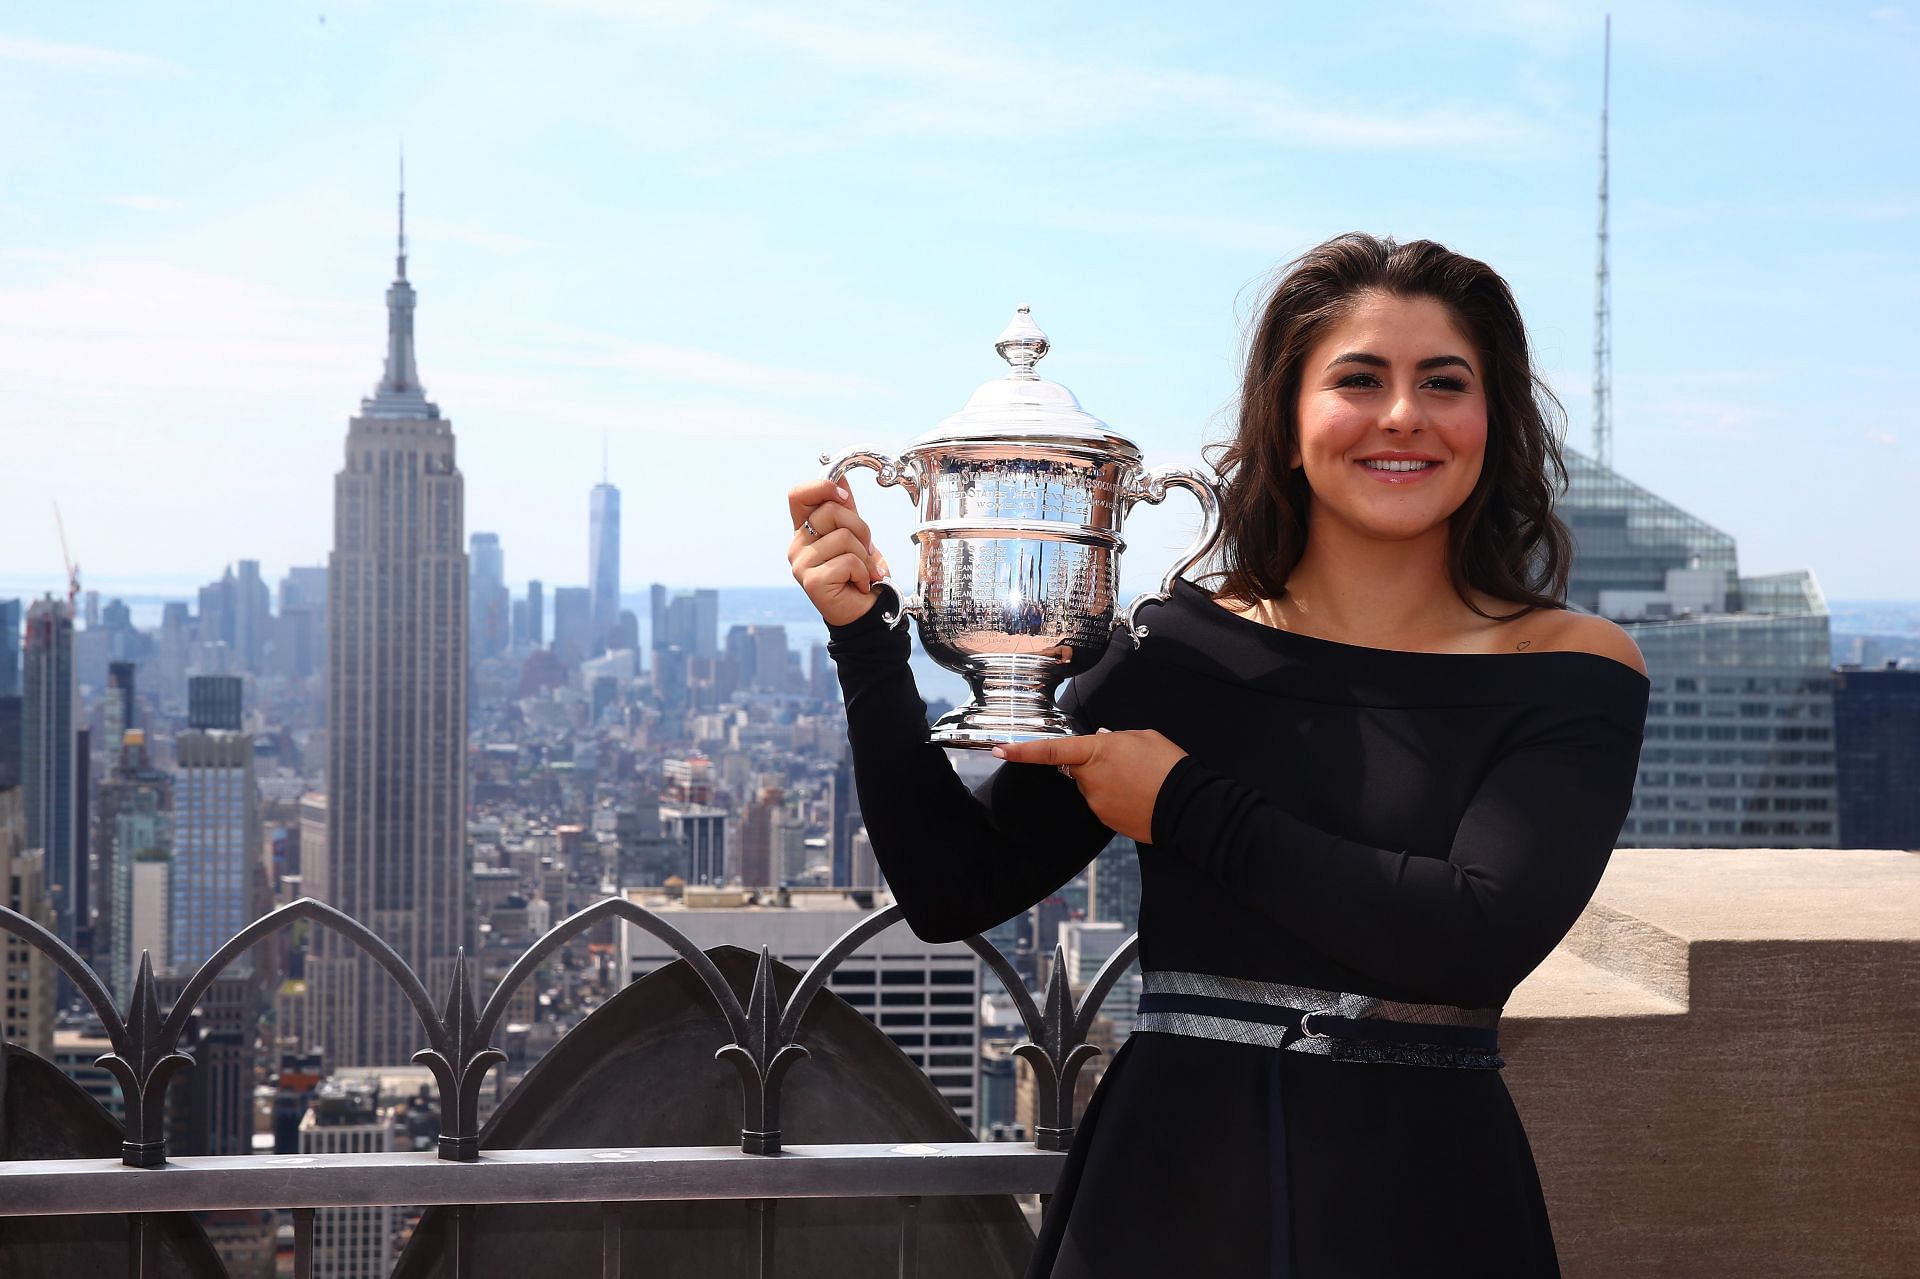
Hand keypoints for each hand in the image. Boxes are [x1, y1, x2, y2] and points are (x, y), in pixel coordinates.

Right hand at [787, 476, 892, 626]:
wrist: (866, 613)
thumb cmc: (860, 574)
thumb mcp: (855, 537)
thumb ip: (846, 511)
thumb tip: (842, 479)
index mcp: (805, 531)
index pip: (797, 495)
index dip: (821, 487)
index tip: (844, 495)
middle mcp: (797, 545)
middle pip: (830, 511)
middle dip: (860, 528)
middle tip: (866, 550)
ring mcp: (800, 564)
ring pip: (843, 537)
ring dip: (864, 556)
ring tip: (862, 572)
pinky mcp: (811, 581)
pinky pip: (847, 561)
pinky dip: (863, 573)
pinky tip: (860, 585)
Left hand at [994, 728, 1186, 843]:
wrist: (1187, 806)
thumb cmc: (1168, 767)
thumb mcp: (1142, 737)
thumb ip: (1115, 739)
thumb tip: (1103, 743)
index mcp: (1096, 751)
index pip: (1050, 750)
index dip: (1022, 750)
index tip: (999, 749)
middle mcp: (1089, 779)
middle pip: (1077, 768)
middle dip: (1094, 763)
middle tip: (1126, 762)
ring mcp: (1096, 802)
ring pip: (1091, 786)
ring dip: (1107, 781)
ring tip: (1138, 780)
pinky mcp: (1106, 821)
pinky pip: (1104, 803)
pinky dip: (1117, 797)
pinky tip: (1138, 795)